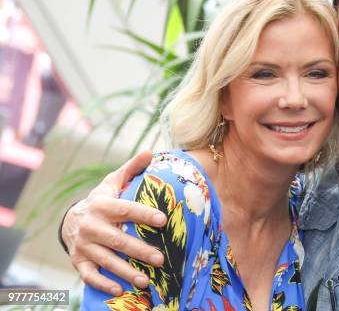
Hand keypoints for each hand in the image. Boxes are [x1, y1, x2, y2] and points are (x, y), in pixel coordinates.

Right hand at [61, 151, 166, 294]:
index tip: (163, 220)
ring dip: (126, 272)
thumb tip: (150, 152)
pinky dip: (103, 284)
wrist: (70, 219)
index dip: (144, 214)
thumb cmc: (101, 200)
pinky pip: (90, 276)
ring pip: (106, 261)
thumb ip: (132, 169)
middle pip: (117, 240)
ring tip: (146, 281)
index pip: (125, 210)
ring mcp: (83, 245)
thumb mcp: (113, 182)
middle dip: (140, 250)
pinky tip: (120, 290)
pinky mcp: (78, 261)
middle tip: (161, 258)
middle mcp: (91, 226)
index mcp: (102, 205)